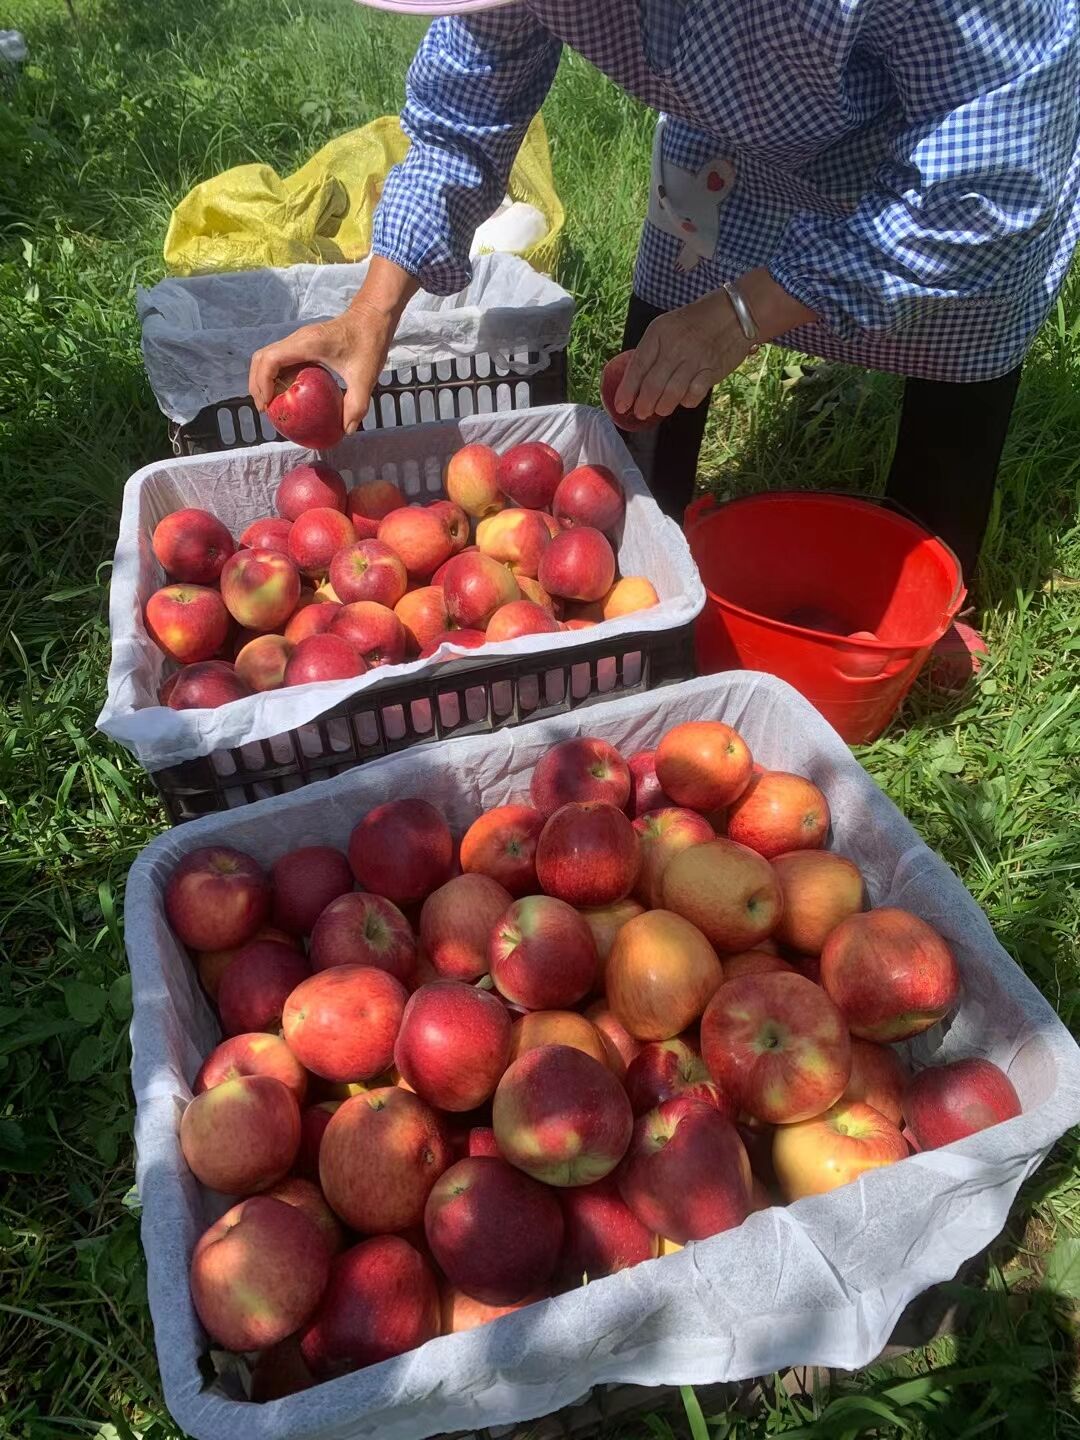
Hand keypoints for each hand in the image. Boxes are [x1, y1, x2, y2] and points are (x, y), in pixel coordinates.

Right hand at [248, 258, 418, 433]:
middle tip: (267, 409)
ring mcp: (298, 340)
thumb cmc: (369, 342)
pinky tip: (288, 394)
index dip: (262, 384)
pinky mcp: (303, 343)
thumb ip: (356, 405)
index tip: (267, 405)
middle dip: (258, 385)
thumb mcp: (365, 377)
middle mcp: (297, 340)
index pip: (270, 360)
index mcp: (307, 344)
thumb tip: (346, 430)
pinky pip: (282, 359)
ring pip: (268, 358)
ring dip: (265, 380)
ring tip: (273, 404)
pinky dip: (278, 376)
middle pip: (261, 359)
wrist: (372, 317)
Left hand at [614, 289, 751, 420]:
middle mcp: (674, 345)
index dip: (627, 390)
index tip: (621, 406)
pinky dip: (686, 402)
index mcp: (659, 332)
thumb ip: (654, 350)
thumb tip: (637, 382)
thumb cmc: (697, 321)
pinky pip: (693, 395)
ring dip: (662, 407)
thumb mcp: (668, 326)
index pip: (638, 366)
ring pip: (671, 393)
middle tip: (641, 412)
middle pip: (652, 384)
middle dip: (643, 404)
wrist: (735, 313)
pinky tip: (684, 400)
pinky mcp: (711, 369)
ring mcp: (694, 358)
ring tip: (660, 409)